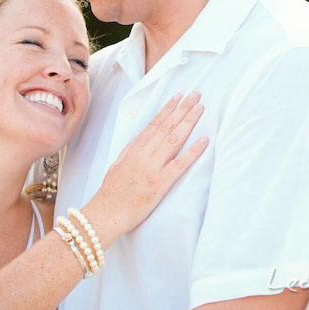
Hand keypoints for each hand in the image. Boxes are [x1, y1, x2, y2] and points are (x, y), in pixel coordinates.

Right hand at [82, 92, 207, 244]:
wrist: (104, 214)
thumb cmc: (111, 193)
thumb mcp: (118, 165)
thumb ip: (131, 150)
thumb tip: (142, 137)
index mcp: (134, 150)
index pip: (154, 124)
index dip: (168, 108)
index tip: (179, 96)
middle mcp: (144, 156)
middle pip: (166, 127)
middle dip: (182, 109)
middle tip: (196, 94)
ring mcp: (152, 169)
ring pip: (173, 140)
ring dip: (188, 122)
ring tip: (201, 108)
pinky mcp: (159, 185)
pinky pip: (179, 165)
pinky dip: (193, 151)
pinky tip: (204, 140)